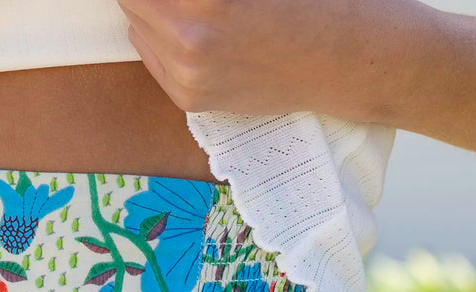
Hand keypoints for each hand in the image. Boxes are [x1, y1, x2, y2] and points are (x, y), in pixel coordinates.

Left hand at [116, 0, 375, 114]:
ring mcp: (187, 76)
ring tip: (188, 5)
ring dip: (151, 6)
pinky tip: (191, 25)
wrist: (340, 60)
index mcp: (205, 1)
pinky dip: (159, 35)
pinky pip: (151, 56)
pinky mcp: (190, 99)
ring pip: (135, 24)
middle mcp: (189, 40)